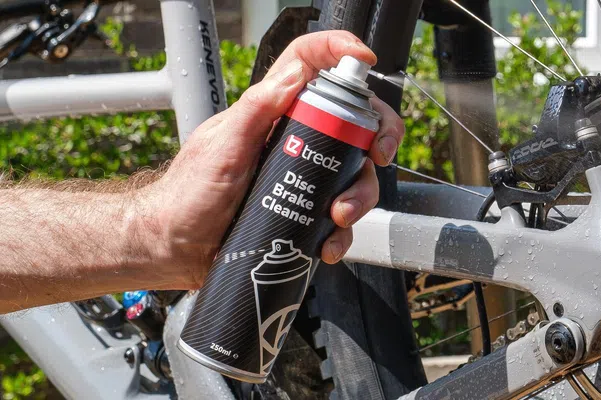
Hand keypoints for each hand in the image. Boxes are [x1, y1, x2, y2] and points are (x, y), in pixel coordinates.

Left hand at [139, 31, 403, 287]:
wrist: (175, 248)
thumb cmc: (187, 195)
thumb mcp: (222, 145)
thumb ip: (255, 108)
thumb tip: (294, 76)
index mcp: (274, 113)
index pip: (311, 66)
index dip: (340, 54)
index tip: (364, 62)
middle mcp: (296, 141)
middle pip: (354, 125)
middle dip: (376, 140)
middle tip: (376, 156)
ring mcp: (304, 178)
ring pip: (355, 175)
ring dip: (359, 196)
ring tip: (339, 216)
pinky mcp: (306, 213)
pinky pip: (341, 220)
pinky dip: (342, 234)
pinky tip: (328, 244)